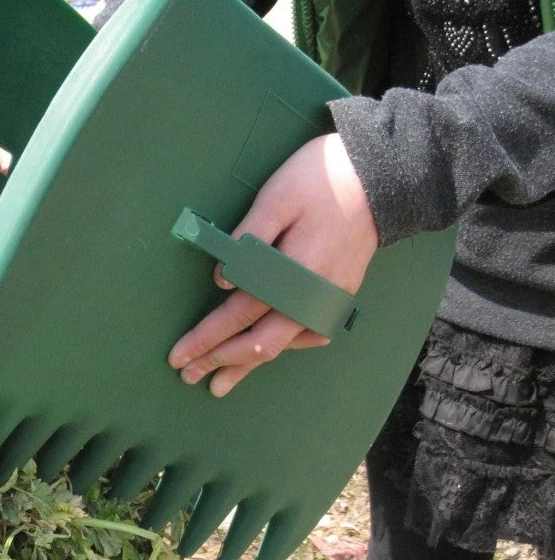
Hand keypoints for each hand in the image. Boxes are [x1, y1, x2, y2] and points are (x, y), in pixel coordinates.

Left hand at [167, 133, 377, 395]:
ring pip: (284, 345)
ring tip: (221, 382)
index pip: (239, 314)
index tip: (178, 357)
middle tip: (188, 377)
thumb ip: (247, 238)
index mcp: (292, 273)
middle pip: (260, 343)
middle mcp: (312, 297)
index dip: (206, 338)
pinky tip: (269, 352)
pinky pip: (308, 334)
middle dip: (221, 361)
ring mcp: (330, 301)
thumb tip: (222, 280)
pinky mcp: (340, 296)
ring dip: (249, 364)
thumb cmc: (320, 180)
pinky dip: (284, 347)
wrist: (381, 177)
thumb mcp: (276, 198)